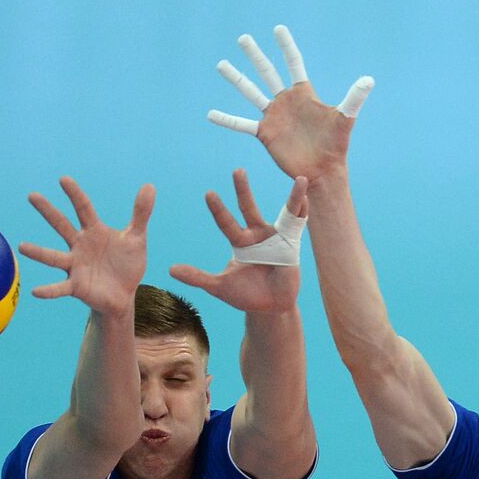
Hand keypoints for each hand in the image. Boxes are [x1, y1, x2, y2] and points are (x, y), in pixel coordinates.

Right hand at [19, 177, 153, 313]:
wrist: (125, 294)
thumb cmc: (127, 264)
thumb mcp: (137, 238)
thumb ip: (141, 213)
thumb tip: (150, 186)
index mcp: (94, 232)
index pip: (84, 209)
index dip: (75, 195)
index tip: (64, 180)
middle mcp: (80, 246)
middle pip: (62, 225)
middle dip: (48, 211)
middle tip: (32, 195)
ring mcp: (75, 266)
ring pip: (54, 257)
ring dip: (39, 252)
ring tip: (22, 246)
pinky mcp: (76, 286)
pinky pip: (60, 288)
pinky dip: (49, 290)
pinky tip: (36, 291)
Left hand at [170, 170, 307, 312]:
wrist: (270, 307)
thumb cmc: (246, 295)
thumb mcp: (219, 286)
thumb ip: (197, 277)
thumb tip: (170, 270)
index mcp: (240, 242)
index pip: (226, 222)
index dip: (218, 210)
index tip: (209, 193)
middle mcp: (258, 235)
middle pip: (249, 208)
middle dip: (243, 190)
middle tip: (237, 171)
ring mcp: (277, 238)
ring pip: (283, 211)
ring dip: (292, 195)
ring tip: (300, 178)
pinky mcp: (292, 244)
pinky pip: (299, 225)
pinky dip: (304, 210)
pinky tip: (308, 197)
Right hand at [207, 25, 373, 182]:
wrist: (323, 170)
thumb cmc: (336, 144)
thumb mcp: (345, 118)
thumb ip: (354, 98)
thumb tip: (369, 80)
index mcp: (303, 94)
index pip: (293, 64)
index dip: (286, 47)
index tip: (278, 28)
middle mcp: (286, 102)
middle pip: (267, 72)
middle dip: (255, 55)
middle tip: (243, 38)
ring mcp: (274, 116)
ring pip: (251, 92)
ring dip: (236, 78)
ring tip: (221, 64)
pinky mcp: (265, 133)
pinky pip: (242, 124)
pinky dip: (227, 119)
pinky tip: (210, 114)